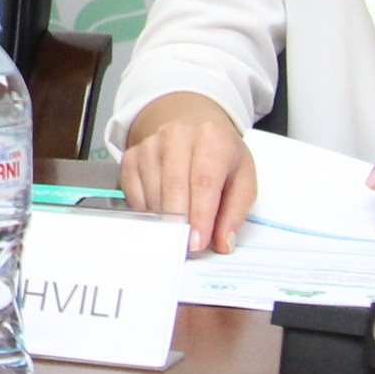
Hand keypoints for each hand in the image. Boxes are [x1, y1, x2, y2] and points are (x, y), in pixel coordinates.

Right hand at [119, 94, 254, 253]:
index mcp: (211, 138)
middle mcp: (177, 135)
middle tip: (186, 248)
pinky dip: (148, 212)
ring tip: (178, 234)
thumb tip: (222, 243)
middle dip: (180, 222)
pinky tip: (162, 216)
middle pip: (174, 186)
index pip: (204, 181)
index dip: (201, 216)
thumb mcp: (243, 178)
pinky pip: (134, 192)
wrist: (193, 125)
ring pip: (153, 192)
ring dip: (165, 220)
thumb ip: (236, 212)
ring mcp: (150, 144)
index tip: (198, 243)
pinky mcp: (132, 155)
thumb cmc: (220, 157)